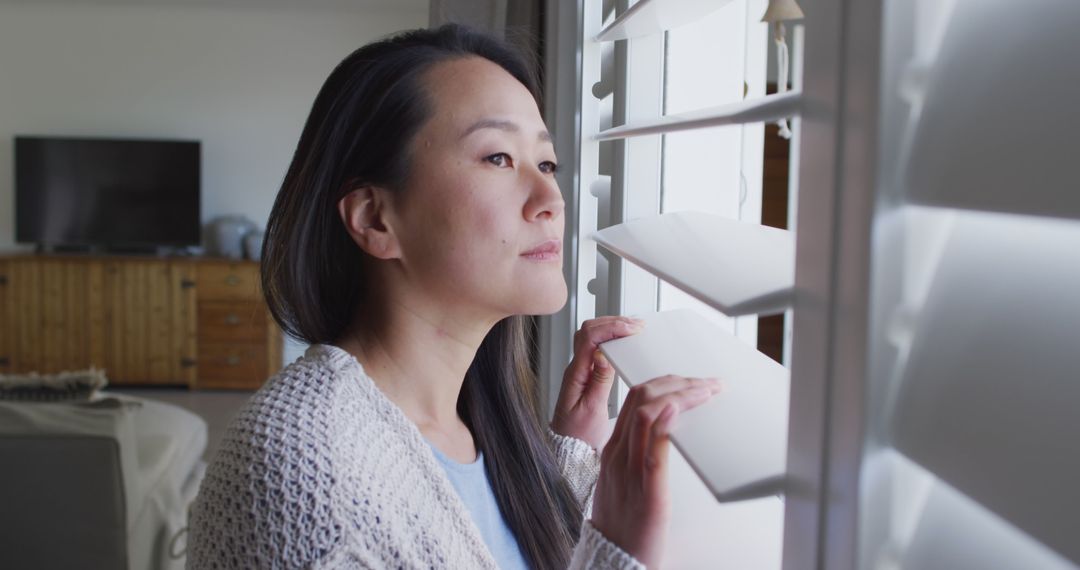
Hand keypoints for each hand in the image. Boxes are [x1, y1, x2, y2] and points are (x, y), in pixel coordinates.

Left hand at [551, 316, 644, 448]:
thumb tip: (604, 355)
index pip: (589, 338)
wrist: (569, 448)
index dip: (611, 327)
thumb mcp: (592, 411)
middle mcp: (576, 369)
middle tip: (636, 325)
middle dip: (613, 322)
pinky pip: (595, 348)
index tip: (632, 329)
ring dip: (611, 327)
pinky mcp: (587, 375)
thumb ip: (599, 382)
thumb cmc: (578, 435)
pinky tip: (623, 342)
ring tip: (633, 329)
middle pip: (589, 330)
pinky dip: (610, 339)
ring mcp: (580, 370)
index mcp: (575, 375)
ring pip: (592, 336)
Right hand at [590, 375, 720, 567]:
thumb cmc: (623, 526)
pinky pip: (653, 452)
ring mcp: (630, 473)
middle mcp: (618, 456)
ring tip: (706, 390)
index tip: (690, 380)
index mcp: (613, 451)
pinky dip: (665, 425)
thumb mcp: (623, 482)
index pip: (634, 400)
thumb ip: (637, 455)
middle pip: (641, 400)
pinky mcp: (648, 494)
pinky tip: (677, 410)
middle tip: (706, 383)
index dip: (664, 382)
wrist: (612, 561)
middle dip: (677, 383)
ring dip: (681, 396)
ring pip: (647, 417)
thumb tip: (662, 433)